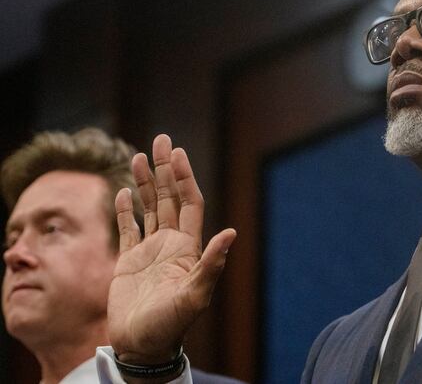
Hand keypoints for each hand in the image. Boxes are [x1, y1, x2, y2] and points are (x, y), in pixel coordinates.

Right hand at [108, 134, 235, 363]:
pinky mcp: (128, 261)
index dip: (185, 177)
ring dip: (146, 182)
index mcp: (187, 247)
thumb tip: (231, 232)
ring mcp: (149, 251)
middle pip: (169, 197)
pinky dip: (125, 210)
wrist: (142, 347)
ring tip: (139, 155)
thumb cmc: (171, 325)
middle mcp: (170, 243)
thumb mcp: (195, 295)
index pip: (188, 202)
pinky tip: (124, 191)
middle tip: (161, 139)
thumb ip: (211, 264)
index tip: (178, 153)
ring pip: (149, 207)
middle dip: (166, 169)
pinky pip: (127, 228)